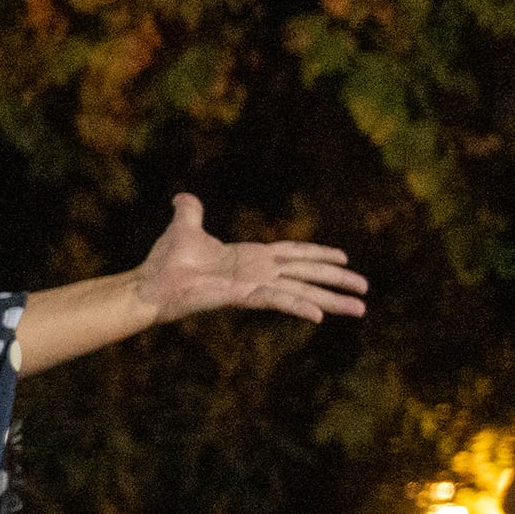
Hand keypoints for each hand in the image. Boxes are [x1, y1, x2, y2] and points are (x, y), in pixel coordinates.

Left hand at [134, 194, 368, 327]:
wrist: (150, 285)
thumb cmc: (165, 262)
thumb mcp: (184, 229)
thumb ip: (190, 213)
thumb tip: (183, 197)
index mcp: (250, 257)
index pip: (293, 254)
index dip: (318, 254)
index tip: (344, 257)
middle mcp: (258, 273)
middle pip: (307, 273)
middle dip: (337, 280)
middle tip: (365, 288)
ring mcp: (253, 286)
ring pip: (302, 291)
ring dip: (331, 299)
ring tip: (360, 309)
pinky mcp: (244, 296)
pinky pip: (278, 300)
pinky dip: (299, 306)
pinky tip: (320, 316)